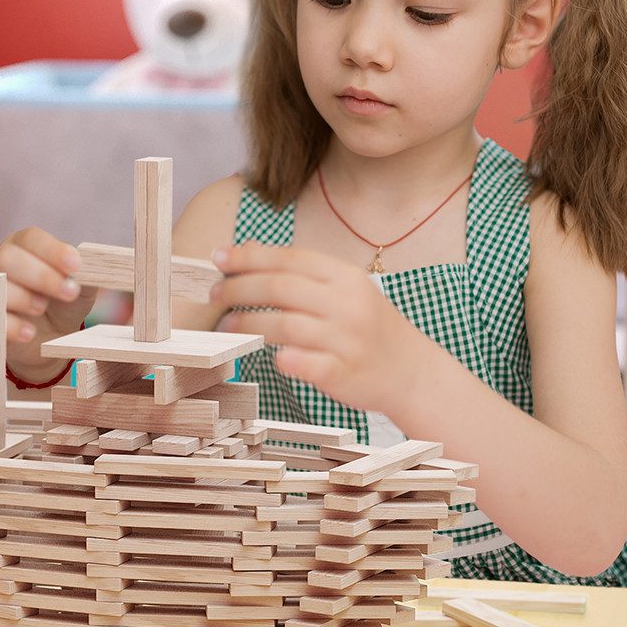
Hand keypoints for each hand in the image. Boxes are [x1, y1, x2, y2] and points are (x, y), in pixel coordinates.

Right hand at [0, 227, 97, 375]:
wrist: (51, 339)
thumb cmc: (64, 302)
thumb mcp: (82, 288)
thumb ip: (87, 275)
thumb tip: (93, 268)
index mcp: (25, 246)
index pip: (31, 238)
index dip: (52, 250)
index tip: (76, 265)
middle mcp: (2, 262)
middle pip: (8, 258)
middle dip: (41, 275)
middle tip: (69, 292)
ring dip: (24, 297)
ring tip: (43, 308)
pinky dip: (11, 325)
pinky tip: (30, 332)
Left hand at [209, 243, 423, 415]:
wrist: (412, 371)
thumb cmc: (368, 327)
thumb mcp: (345, 290)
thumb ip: (303, 274)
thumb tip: (247, 253)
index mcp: (345, 277)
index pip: (289, 259)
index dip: (249, 257)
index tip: (218, 258)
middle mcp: (346, 304)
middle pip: (280, 288)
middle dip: (239, 288)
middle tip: (214, 294)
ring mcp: (346, 339)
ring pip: (285, 325)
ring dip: (248, 323)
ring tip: (226, 324)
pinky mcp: (343, 372)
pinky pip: (306, 364)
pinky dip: (285, 359)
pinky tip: (269, 357)